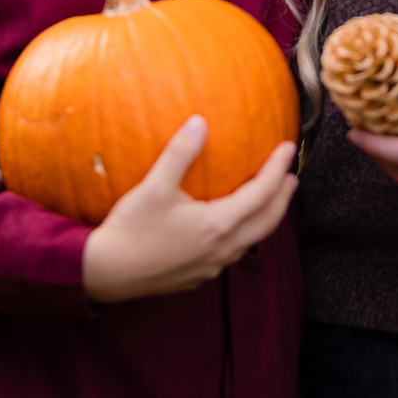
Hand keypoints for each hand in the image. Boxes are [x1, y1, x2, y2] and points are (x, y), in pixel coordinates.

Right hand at [81, 116, 297, 302]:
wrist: (105, 274)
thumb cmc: (130, 229)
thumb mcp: (154, 187)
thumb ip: (179, 153)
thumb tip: (200, 122)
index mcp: (217, 225)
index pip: (260, 194)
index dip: (277, 169)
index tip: (288, 148)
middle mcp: (221, 248)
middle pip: (267, 222)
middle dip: (282, 198)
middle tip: (291, 177)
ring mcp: (210, 266)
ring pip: (251, 241)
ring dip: (265, 217)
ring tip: (268, 199)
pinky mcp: (197, 275)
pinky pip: (232, 253)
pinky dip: (244, 234)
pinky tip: (231, 225)